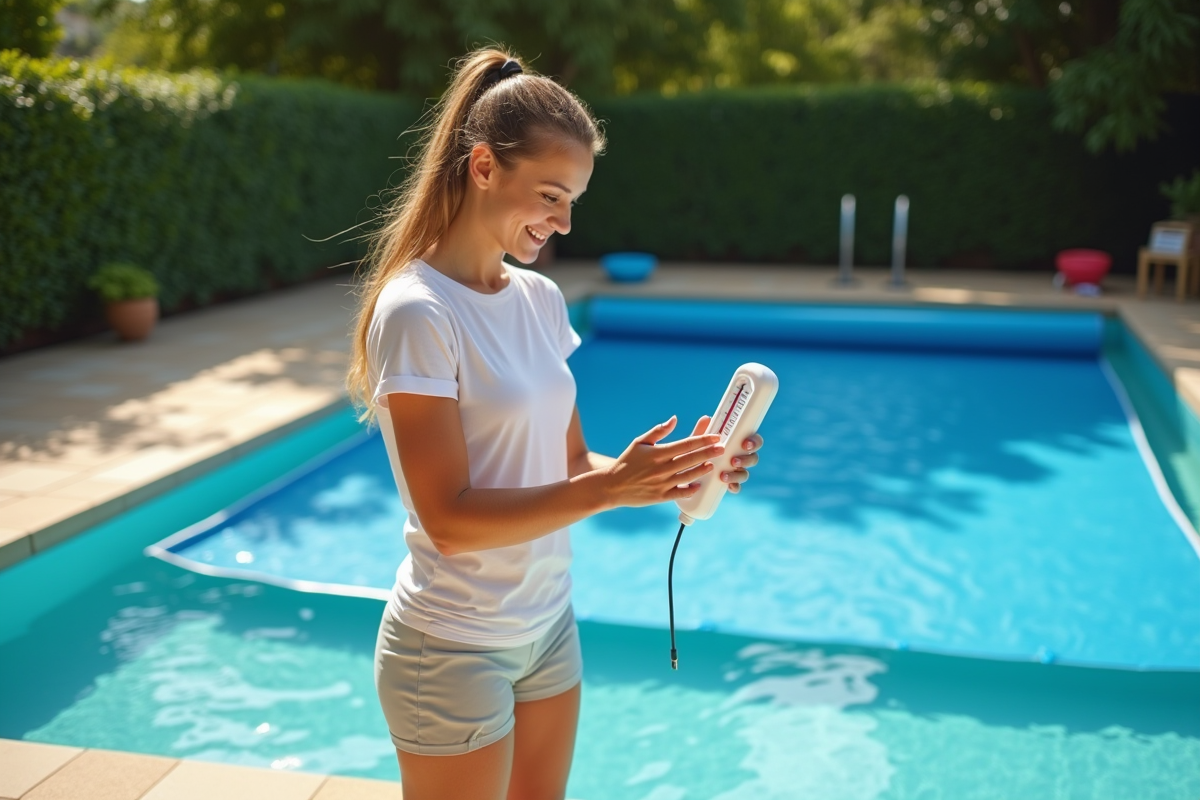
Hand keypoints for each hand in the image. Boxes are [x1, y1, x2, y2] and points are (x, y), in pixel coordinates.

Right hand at [603, 415, 723, 507]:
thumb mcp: (640, 442)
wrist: (612, 486)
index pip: (686, 444)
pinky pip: (680, 493)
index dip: (702, 439)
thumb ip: (659, 431)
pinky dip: (690, 489)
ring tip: (713, 464)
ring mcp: (662, 483)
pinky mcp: (660, 497)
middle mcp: (662, 468)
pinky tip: (699, 485)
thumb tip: (675, 419)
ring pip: (688, 476)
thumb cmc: (627, 461)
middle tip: (722, 448)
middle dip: (709, 453)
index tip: (715, 436)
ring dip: (702, 469)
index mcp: (658, 453)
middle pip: (691, 459)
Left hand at [688, 415, 762, 494]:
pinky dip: (734, 486)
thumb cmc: (698, 450)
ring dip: (737, 474)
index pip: (753, 441)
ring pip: (745, 474)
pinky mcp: (730, 484)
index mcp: (738, 444)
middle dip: (746, 460)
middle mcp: (741, 457)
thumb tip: (706, 418)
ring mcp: (737, 471)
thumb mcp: (698, 441)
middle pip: (753, 458)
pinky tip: (729, 486)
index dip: (754, 442)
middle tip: (733, 461)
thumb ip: (703, 432)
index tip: (744, 444)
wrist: (687, 471)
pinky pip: (737, 486)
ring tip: (723, 475)